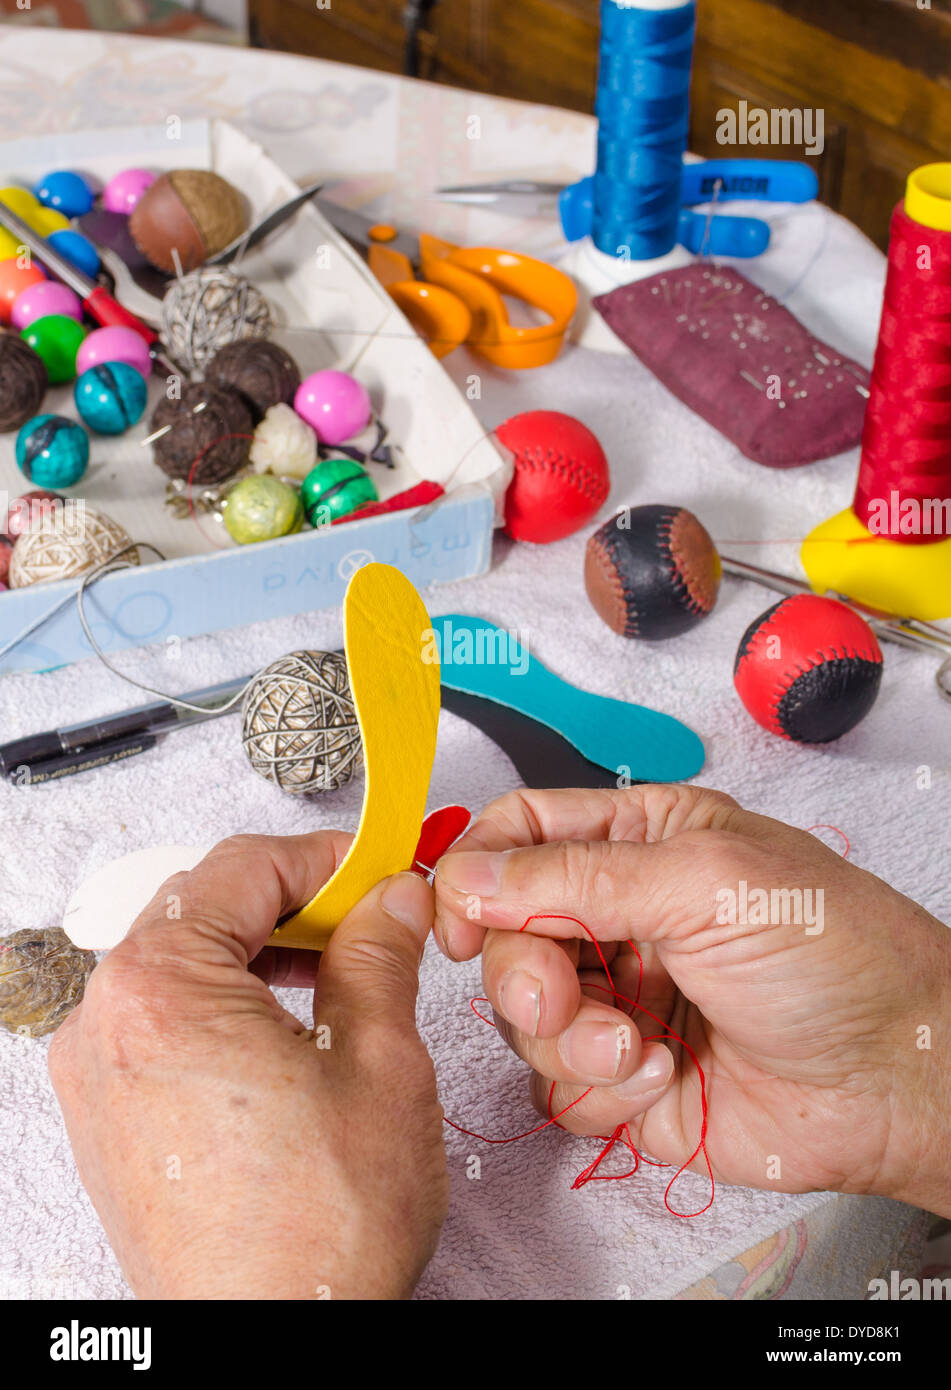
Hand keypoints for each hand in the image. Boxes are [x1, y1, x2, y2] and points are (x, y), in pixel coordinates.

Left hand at [49, 833, 447, 1299]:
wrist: (275, 1346)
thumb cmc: (316, 1231)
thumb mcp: (379, 1062)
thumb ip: (378, 954)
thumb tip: (390, 900)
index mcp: (159, 989)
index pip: (242, 867)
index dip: (325, 858)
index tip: (378, 868)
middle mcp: (104, 1024)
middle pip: (203, 908)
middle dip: (293, 902)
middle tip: (370, 917)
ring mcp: (97, 1077)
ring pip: (182, 965)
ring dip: (260, 952)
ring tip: (338, 975)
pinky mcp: (108, 1121)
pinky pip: (163, 1022)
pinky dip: (226, 1004)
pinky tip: (287, 1032)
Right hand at [433, 786, 950, 1216]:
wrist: (897, 1078)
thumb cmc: (835, 952)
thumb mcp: (703, 880)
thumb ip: (574, 878)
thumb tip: (467, 876)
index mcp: (640, 840)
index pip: (520, 835)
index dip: (473, 872)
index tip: (454, 920)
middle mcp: (620, 917)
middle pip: (502, 933)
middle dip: (521, 972)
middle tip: (561, 996)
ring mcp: (620, 998)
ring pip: (521, 1018)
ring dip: (571, 1038)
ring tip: (643, 1044)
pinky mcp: (624, 1077)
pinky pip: (555, 1087)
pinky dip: (600, 1088)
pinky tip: (667, 1075)